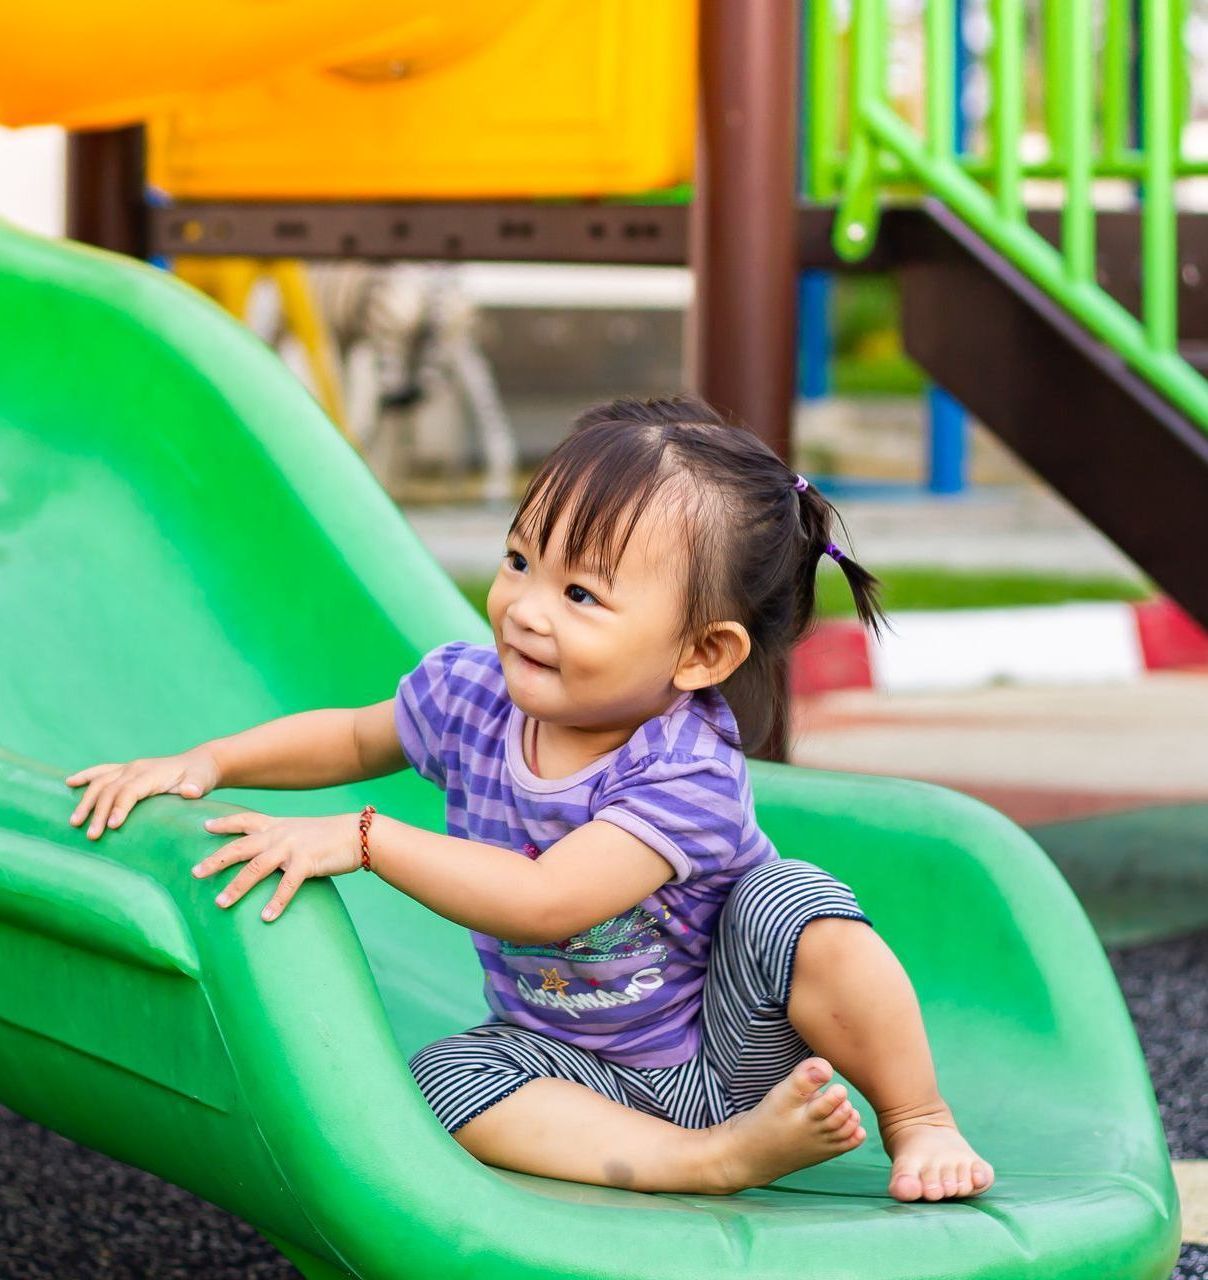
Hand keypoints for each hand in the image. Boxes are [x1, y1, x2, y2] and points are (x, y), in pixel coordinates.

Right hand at [66, 748, 221, 838]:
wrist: (202, 762)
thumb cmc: (201, 776)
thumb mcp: (203, 781)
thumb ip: (196, 786)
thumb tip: (190, 791)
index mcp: (152, 773)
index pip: (130, 791)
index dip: (120, 807)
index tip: (113, 826)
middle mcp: (136, 768)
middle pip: (111, 789)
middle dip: (99, 812)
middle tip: (92, 835)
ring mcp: (129, 767)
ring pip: (101, 782)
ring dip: (86, 801)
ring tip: (75, 822)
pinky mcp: (127, 769)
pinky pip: (102, 771)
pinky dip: (86, 776)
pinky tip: (70, 783)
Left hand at [193, 811, 362, 921]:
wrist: (358, 834)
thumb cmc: (331, 835)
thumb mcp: (301, 830)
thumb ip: (283, 839)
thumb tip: (269, 855)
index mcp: (278, 825)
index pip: (245, 821)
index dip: (224, 823)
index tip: (205, 826)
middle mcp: (279, 834)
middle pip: (240, 847)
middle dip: (216, 860)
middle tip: (195, 873)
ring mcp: (292, 847)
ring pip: (256, 867)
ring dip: (237, 887)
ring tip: (220, 903)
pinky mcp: (307, 862)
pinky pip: (287, 885)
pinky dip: (276, 902)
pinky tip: (266, 917)